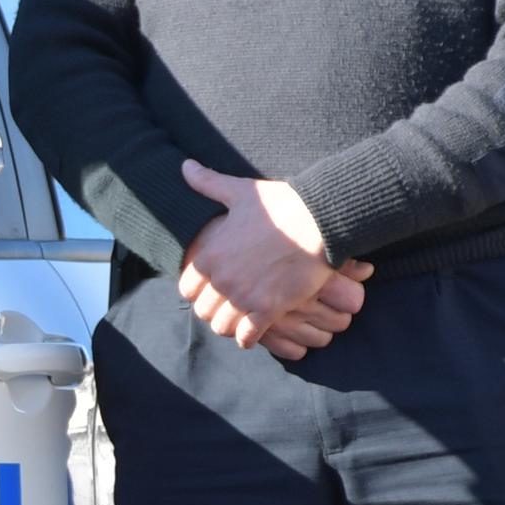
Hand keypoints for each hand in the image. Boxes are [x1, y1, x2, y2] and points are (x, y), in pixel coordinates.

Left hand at [173, 161, 372, 357]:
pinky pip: (248, 336)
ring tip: (239, 319)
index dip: (197, 290)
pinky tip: (255, 330)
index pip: (186, 288)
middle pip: (202, 311)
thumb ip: (208, 183)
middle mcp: (222, 278)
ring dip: (229, 326)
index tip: (210, 289)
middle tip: (226, 307)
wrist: (319, 221)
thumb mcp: (239, 191)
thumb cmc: (281, 204)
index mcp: (210, 254)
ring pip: (221, 327)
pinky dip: (249, 337)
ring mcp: (244, 296)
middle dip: (212, 310)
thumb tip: (185, 166)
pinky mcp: (269, 308)